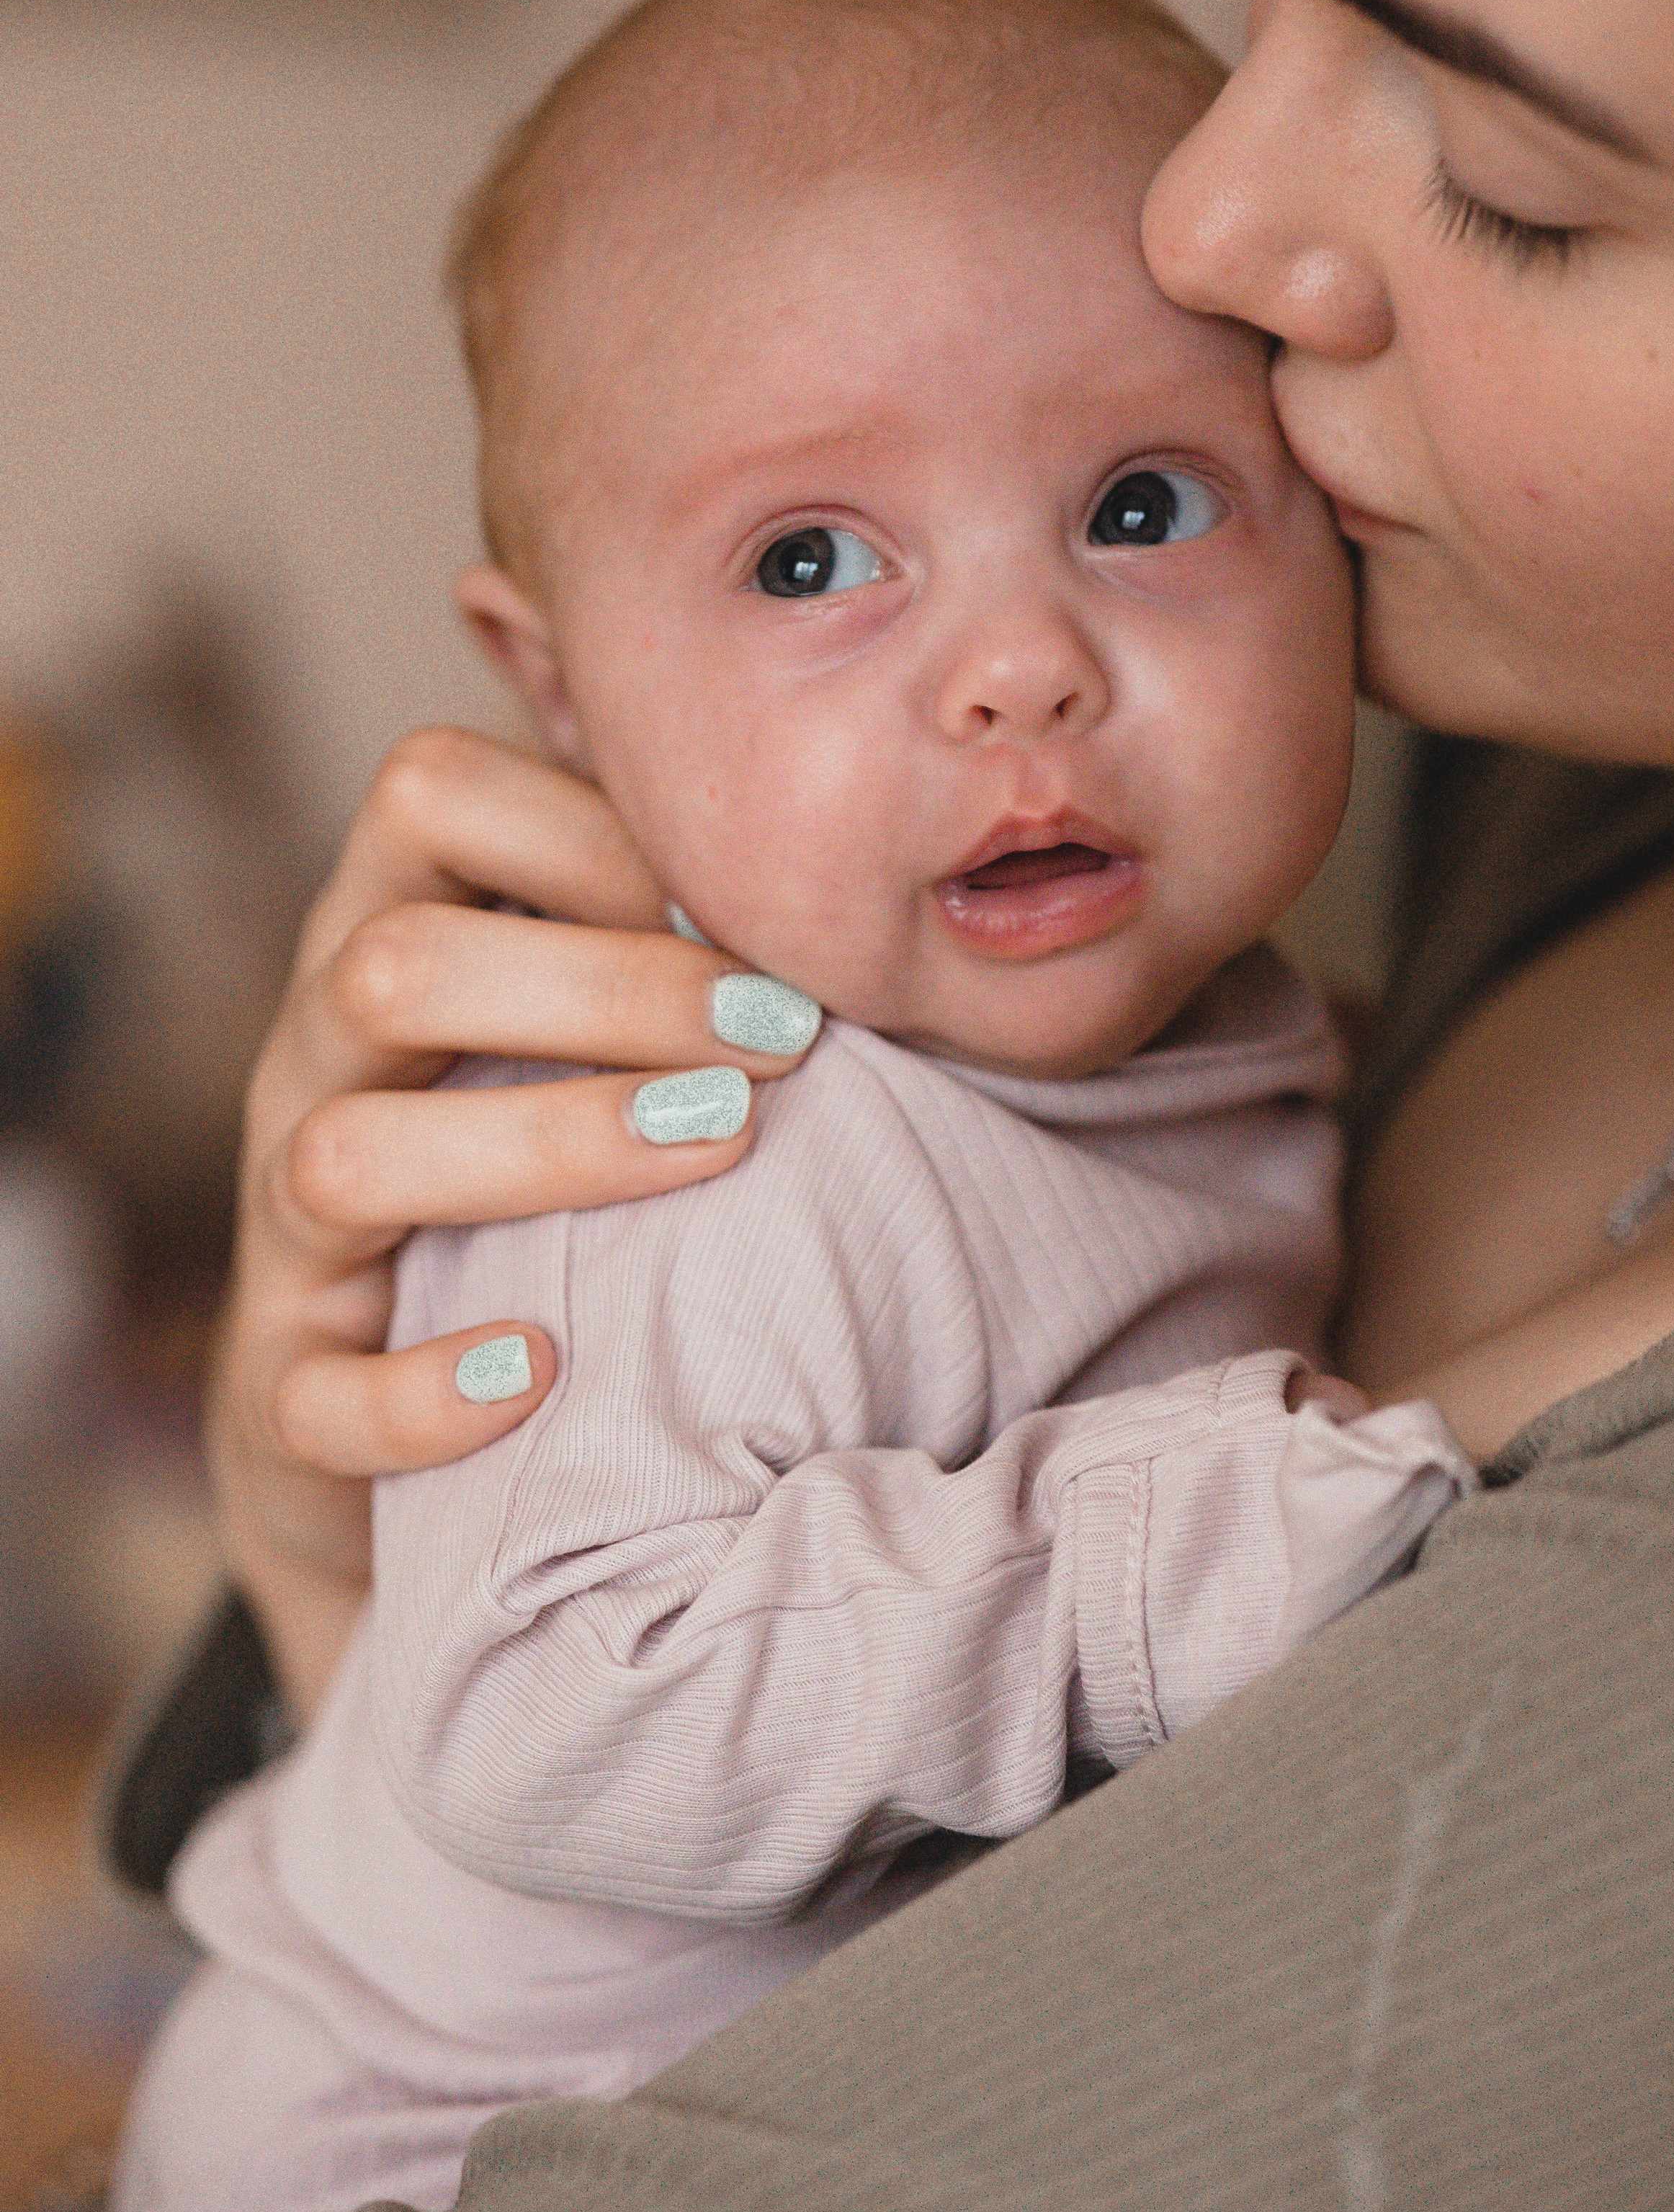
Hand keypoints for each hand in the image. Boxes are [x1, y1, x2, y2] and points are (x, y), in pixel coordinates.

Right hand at [208, 728, 816, 1718]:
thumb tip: (851, 879)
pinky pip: (314, 1398)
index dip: (593, 830)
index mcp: (386, 931)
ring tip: (716, 1147)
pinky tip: (543, 1371)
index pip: (429, 794)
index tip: (751, 916)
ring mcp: (284, 1229)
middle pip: (390, 967)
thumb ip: (676, 934)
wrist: (402, 1417)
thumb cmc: (556, 1163)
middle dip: (605, 989)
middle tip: (783, 1038)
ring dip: (543, 1145)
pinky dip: (423, 1391)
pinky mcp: (286, 1394)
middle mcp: (313, 1061)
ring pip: (342, 1158)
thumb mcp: (591, 1022)